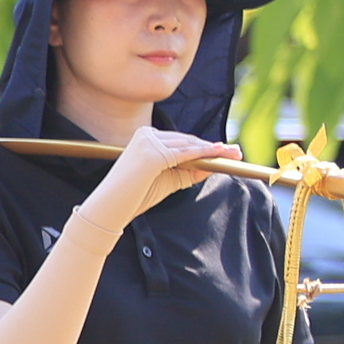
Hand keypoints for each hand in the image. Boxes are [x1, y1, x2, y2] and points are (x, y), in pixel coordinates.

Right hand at [92, 128, 230, 226]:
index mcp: (145, 137)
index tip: (224, 149)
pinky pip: (186, 153)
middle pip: (187, 140)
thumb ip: (188, 170)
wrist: (108, 209)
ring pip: (189, 145)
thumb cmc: (134, 197)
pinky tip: (219, 155)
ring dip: (213, 150)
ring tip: (232, 155)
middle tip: (235, 152)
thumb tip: (214, 164)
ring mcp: (148, 142)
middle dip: (213, 147)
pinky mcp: (152, 154)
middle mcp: (146, 134)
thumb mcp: (167, 180)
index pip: (181, 140)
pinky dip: (205, 154)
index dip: (204, 145)